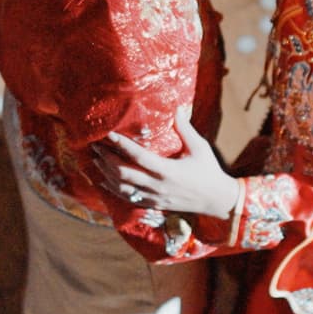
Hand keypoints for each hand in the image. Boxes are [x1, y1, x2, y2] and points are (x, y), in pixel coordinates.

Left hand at [96, 106, 241, 218]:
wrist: (216, 200)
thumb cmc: (209, 171)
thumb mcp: (200, 147)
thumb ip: (185, 129)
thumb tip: (176, 108)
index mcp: (167, 170)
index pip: (138, 156)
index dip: (121, 145)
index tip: (108, 134)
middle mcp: (157, 185)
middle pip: (123, 174)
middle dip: (106, 160)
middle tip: (95, 147)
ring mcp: (154, 197)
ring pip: (122, 188)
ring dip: (106, 175)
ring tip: (96, 161)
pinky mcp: (154, 204)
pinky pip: (128, 198)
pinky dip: (114, 189)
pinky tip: (104, 181)